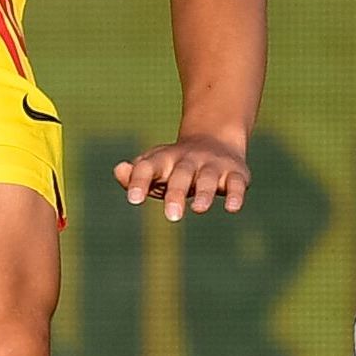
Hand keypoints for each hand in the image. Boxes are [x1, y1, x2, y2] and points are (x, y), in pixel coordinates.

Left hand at [115, 136, 249, 220]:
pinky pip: (237, 183)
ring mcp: (213, 166)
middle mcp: (189, 161)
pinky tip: (232, 207)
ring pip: (208, 178)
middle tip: (172, 216)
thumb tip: (119, 171)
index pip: (148, 167)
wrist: (216, 139)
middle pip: (181, 175)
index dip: (140, 181)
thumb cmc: (175, 166)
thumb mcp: (154, 168)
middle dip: (176, 194)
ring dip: (204, 193)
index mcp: (164, 159)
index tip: (133, 200)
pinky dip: (235, 195)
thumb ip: (134, 175)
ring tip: (198, 209)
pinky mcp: (236, 174)